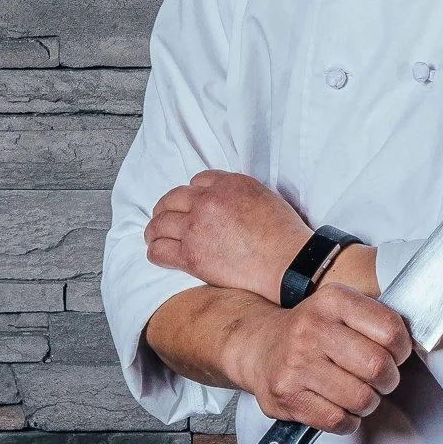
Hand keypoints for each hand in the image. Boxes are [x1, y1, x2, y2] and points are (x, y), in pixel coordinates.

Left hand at [145, 170, 310, 301]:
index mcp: (229, 184)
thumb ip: (238, 194)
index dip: (193, 193)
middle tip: (164, 218)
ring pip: (160, 223)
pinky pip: (160, 250)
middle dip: (166, 208)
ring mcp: (197, 227)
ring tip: (154, 236)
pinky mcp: (191, 255)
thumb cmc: (284, 234)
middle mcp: (209, 201)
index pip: (198, 180)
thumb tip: (226, 204)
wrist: (288, 263)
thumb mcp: (264, 197)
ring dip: (155, 229)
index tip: (192, 204)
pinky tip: (158, 253)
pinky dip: (156, 251)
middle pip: (173, 198)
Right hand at [228, 284, 412, 433]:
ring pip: (360, 398)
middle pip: (377, 366)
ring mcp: (296, 364)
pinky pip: (337, 420)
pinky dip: (348, 420)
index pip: (389, 329)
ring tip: (360, 393)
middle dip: (388, 380)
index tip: (396, 354)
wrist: (259, 347)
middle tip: (382, 379)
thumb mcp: (340, 307)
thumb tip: (413, 342)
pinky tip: (341, 407)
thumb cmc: (311, 331)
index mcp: (332, 301)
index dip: (402, 349)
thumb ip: (374, 319)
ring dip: (368, 402)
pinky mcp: (286, 396)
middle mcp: (312, 329)